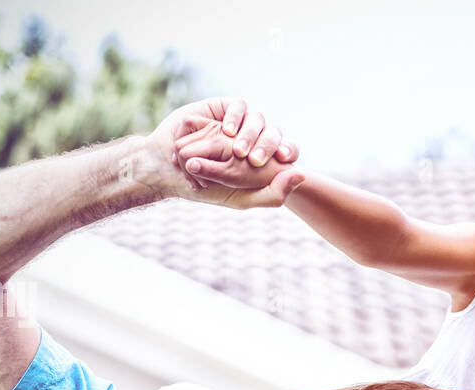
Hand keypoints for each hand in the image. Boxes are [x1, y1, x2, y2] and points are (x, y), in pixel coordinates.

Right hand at [142, 98, 302, 206]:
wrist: (171, 171)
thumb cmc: (207, 188)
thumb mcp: (243, 199)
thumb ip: (275, 194)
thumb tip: (303, 175)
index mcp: (265, 159)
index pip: (288, 149)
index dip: (288, 151)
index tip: (283, 160)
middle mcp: (255, 138)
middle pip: (274, 133)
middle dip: (268, 146)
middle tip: (254, 160)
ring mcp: (239, 122)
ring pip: (258, 119)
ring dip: (251, 134)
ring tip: (237, 151)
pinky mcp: (222, 107)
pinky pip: (239, 106)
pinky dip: (236, 117)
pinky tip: (227, 132)